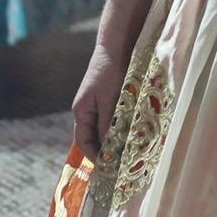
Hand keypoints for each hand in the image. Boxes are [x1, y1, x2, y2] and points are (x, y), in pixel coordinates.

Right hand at [70, 42, 126, 159]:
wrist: (118, 47)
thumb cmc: (111, 72)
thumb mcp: (110, 101)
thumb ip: (107, 124)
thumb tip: (107, 151)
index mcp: (81, 112)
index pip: (84, 142)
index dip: (95, 157)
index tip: (108, 169)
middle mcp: (88, 111)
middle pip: (95, 138)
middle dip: (107, 152)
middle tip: (122, 166)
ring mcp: (99, 105)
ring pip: (107, 130)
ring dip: (117, 141)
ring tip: (131, 154)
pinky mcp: (111, 100)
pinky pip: (115, 120)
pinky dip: (123, 129)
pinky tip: (135, 135)